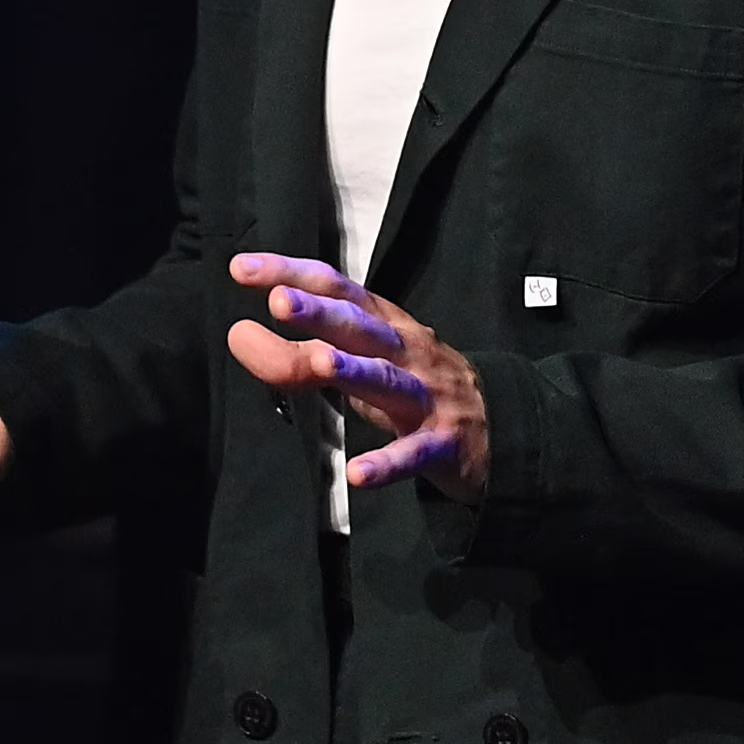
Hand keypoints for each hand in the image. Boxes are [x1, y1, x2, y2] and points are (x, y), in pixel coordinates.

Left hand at [224, 253, 489, 502]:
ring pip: (388, 380)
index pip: (337, 288)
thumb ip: (304, 352)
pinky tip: (358, 475)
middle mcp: (407, 352)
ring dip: (355, 370)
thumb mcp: (364, 365)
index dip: (292, 274)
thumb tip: (241, 336)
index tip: (242, 268)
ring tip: (320, 362)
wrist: (503, 430)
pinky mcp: (443, 445)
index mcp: (386, 325)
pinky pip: (413, 455)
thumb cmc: (417, 389)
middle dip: (320, 313)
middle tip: (278, 302)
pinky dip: (387, 463)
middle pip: (361, 326)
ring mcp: (428, 397)